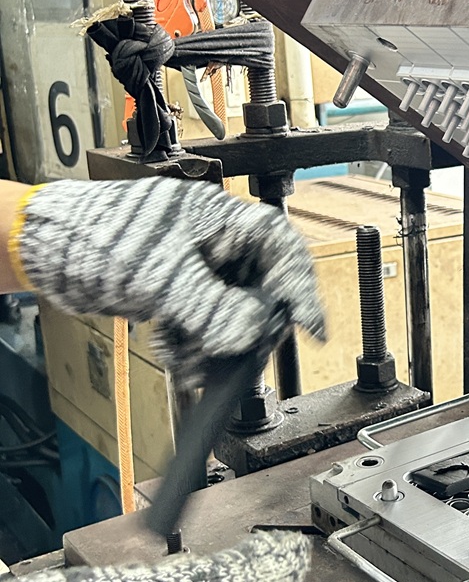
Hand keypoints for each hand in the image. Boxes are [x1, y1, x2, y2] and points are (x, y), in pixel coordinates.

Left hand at [11, 177, 325, 385]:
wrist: (45, 250)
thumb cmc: (93, 236)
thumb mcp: (162, 278)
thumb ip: (212, 308)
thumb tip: (251, 333)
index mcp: (220, 219)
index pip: (280, 250)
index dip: (300, 289)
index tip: (310, 326)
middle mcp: (213, 240)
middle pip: (257, 288)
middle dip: (246, 328)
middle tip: (237, 355)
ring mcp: (194, 265)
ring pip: (229, 311)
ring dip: (215, 344)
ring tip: (193, 362)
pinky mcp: (175, 288)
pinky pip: (202, 322)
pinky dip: (193, 344)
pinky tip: (177, 354)